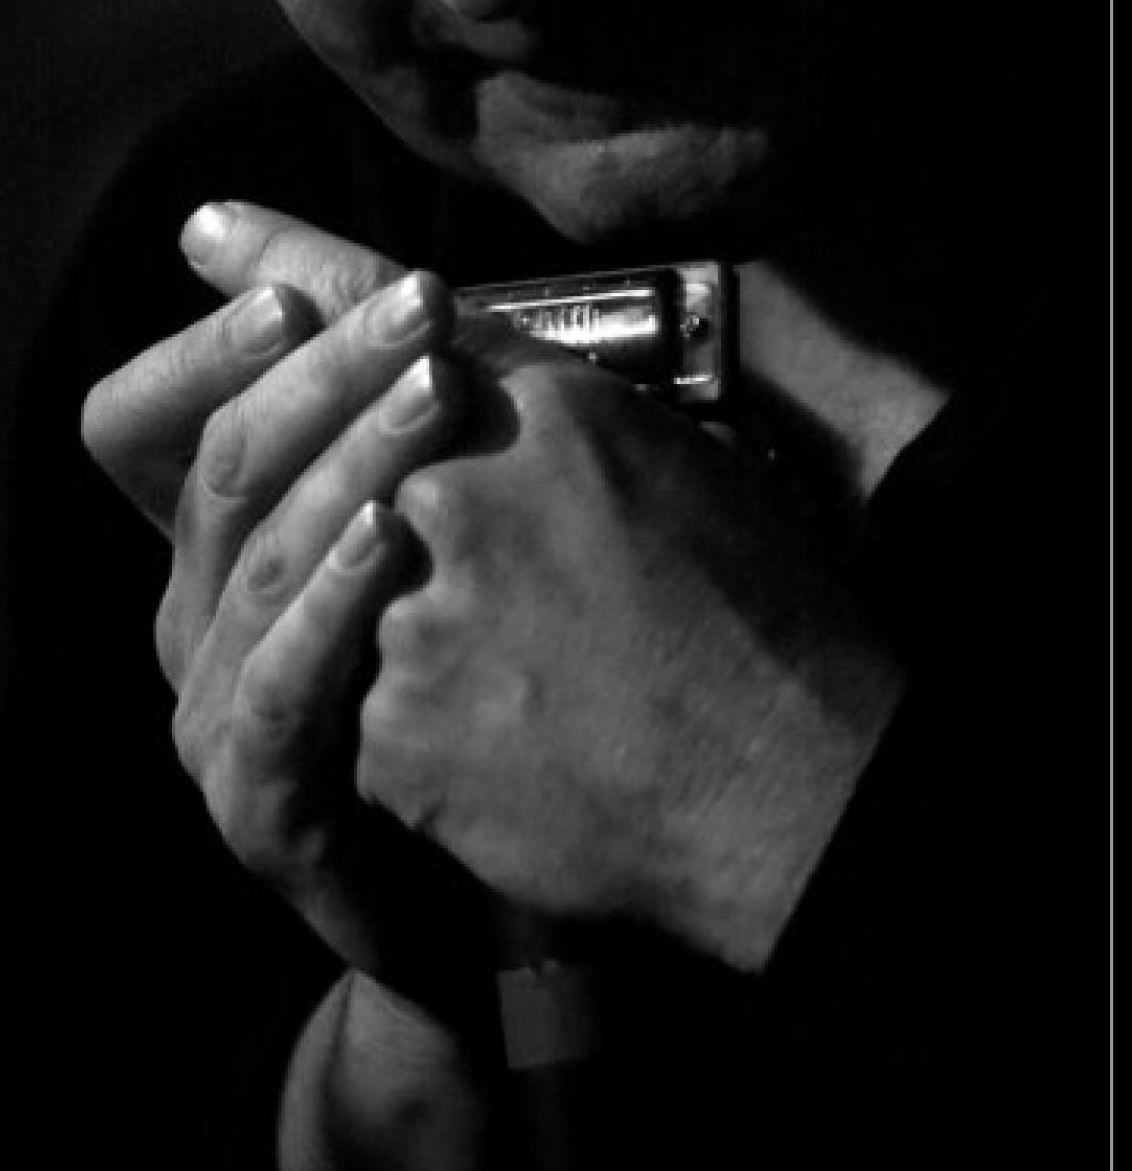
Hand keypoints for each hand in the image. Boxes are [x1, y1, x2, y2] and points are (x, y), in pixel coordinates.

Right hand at [81, 204, 493, 1000]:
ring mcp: (219, 712)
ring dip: (350, 460)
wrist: (501, 880)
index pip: (145, 423)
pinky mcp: (263, 801)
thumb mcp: (426, 504)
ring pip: (258, 561)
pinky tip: (395, 540)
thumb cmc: (471, 672)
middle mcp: (197, 617)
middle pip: (218, 467)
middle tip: (422, 303)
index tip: (296, 289)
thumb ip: (359, 383)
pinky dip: (334, 606)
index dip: (202, 350)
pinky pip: (284, 688)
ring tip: (437, 390)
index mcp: (215, 541)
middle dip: (319, 372)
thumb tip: (225, 227)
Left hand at [356, 334, 905, 970]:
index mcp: (542, 417)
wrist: (792, 785)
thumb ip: (577, 419)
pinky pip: (383, 729)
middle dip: (437, 557)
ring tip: (536, 694)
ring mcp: (415, 621)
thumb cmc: (771, 629)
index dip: (444, 439)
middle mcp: (458, 500)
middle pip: (391, 506)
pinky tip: (522, 758)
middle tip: (521, 613)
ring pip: (378, 621)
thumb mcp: (699, 467)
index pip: (433, 388)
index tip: (456, 478)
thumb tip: (501, 385)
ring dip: (435, 654)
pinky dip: (436, 749)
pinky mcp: (395, 734)